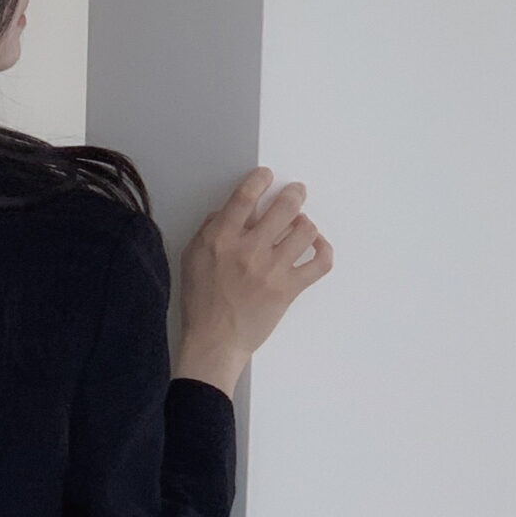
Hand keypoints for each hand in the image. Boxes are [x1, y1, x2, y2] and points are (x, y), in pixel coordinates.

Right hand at [173, 166, 333, 393]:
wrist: (215, 341)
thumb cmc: (201, 302)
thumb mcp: (192, 258)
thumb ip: (209, 230)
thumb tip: (226, 212)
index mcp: (221, 240)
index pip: (244, 197)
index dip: (259, 180)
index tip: (266, 176)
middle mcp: (248, 250)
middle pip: (284, 207)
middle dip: (294, 194)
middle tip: (296, 192)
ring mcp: (272, 270)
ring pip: (305, 230)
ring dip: (306, 223)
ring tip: (301, 226)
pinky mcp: (289, 288)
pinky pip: (320, 262)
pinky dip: (323, 250)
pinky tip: (316, 247)